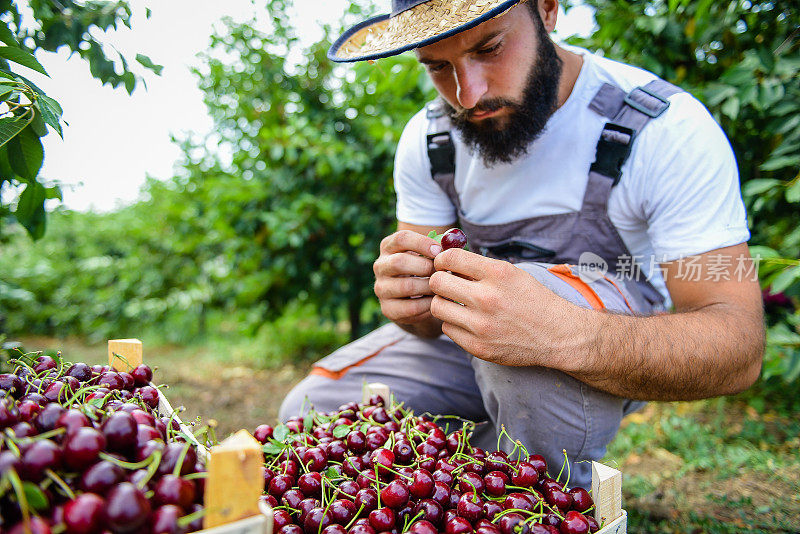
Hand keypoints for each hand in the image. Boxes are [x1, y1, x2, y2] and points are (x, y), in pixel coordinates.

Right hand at [373, 230, 441, 326]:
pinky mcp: (387, 309)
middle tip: (442, 272)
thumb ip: (438, 248)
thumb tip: (451, 243)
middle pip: (399, 262)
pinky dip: (428, 305)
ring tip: (441, 287)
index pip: (401, 238)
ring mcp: (381, 288)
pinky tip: (436, 301)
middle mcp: (380, 266)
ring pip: (406, 286)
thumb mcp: (428, 256)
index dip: (422, 243)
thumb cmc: (426, 271)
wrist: (415, 301)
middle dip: (426, 267)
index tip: (439, 251)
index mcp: (389, 247)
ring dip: (429, 287)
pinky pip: (411, 307)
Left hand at [429, 249, 580, 368]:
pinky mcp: (478, 347)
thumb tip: (446, 261)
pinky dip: (454, 324)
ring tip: (457, 304)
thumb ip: (480, 268)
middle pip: (437, 283)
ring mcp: (482, 325)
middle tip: (447, 285)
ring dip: (444, 303)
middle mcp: (487, 298)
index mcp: (497, 274)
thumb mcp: (512, 274)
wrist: (558, 335)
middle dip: (439, 281)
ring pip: (438, 307)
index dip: (442, 260)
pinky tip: (468, 322)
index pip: (450, 258)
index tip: (444, 265)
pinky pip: (448, 330)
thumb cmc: (533, 300)